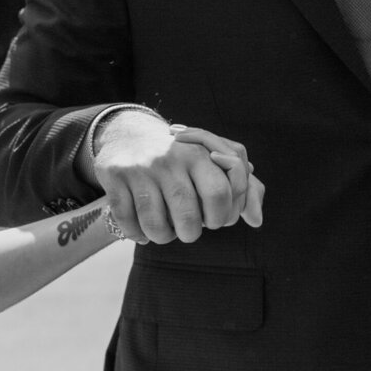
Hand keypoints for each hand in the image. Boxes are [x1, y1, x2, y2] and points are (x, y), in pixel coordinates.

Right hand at [94, 111, 263, 243]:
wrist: (127, 133)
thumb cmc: (181, 155)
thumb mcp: (214, 160)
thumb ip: (243, 187)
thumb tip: (256, 221)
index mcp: (199, 153)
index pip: (222, 196)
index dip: (222, 217)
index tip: (214, 217)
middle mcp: (170, 159)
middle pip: (191, 219)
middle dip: (192, 233)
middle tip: (189, 228)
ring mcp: (141, 169)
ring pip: (157, 227)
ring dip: (163, 237)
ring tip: (165, 230)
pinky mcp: (114, 178)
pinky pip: (128, 223)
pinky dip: (137, 235)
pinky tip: (142, 230)